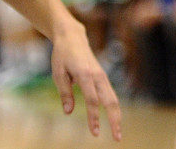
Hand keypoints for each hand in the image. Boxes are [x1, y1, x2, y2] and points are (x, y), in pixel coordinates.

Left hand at [50, 19, 121, 140]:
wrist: (72, 37)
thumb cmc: (62, 55)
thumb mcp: (58, 73)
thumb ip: (65, 92)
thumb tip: (68, 112)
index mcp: (84, 74)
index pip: (92, 100)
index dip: (94, 117)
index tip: (95, 133)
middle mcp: (97, 75)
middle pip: (110, 100)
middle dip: (115, 120)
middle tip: (117, 138)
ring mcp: (102, 76)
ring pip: (114, 98)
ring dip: (117, 116)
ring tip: (117, 134)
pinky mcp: (103, 77)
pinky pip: (111, 94)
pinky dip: (114, 108)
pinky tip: (114, 120)